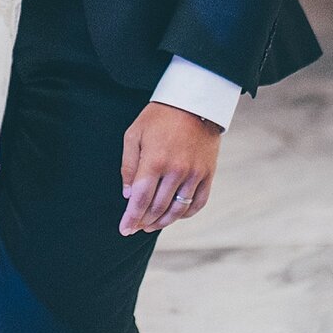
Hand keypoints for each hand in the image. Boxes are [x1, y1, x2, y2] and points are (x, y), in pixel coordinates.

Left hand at [119, 102, 221, 234]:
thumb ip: (128, 166)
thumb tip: (128, 194)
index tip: (124, 230)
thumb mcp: (134, 135)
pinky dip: (185, 214)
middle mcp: (177, 171)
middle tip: (135, 227)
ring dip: (163, 222)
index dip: (131, 218)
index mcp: (155, 161)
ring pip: (178, 210)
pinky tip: (174, 215)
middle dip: (144, 222)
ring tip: (152, 225)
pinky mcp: (208, 174)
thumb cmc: (159, 117)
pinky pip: (198, 203)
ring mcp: (195, 174)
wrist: (194, 102)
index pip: (140, 200)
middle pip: (158, 208)